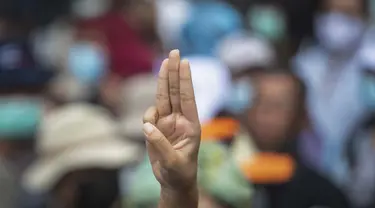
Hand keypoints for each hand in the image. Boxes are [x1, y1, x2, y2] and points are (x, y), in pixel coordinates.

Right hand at [143, 50, 200, 190]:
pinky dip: (147, 116)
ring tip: (165, 62)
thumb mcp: (173, 162)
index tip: (184, 62)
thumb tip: (147, 126)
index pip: (187, 98)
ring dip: (163, 80)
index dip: (185, 80)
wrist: (173, 181)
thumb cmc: (179, 173)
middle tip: (174, 52)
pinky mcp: (157, 128)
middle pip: (176, 91)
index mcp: (191, 125)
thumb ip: (160, 144)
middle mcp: (180, 120)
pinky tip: (149, 128)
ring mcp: (168, 122)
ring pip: (164, 97)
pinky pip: (149, 116)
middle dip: (174, 72)